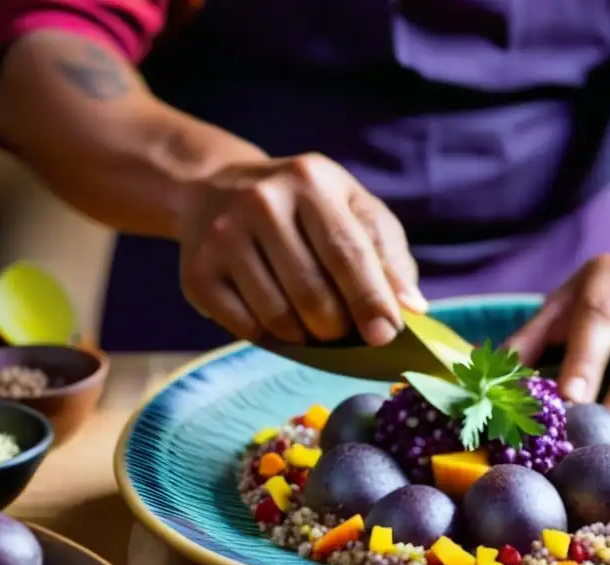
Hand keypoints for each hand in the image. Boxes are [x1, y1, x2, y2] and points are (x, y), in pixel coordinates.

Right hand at [177, 153, 426, 345]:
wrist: (215, 189)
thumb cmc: (306, 208)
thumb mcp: (353, 210)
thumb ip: (389, 256)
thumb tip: (412, 308)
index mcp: (311, 181)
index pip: (347, 252)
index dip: (370, 299)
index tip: (387, 336)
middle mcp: (261, 202)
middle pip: (312, 294)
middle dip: (338, 327)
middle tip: (343, 329)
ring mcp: (223, 236)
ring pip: (279, 317)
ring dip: (305, 336)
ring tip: (311, 322)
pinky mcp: (197, 271)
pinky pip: (246, 328)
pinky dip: (272, 337)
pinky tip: (277, 318)